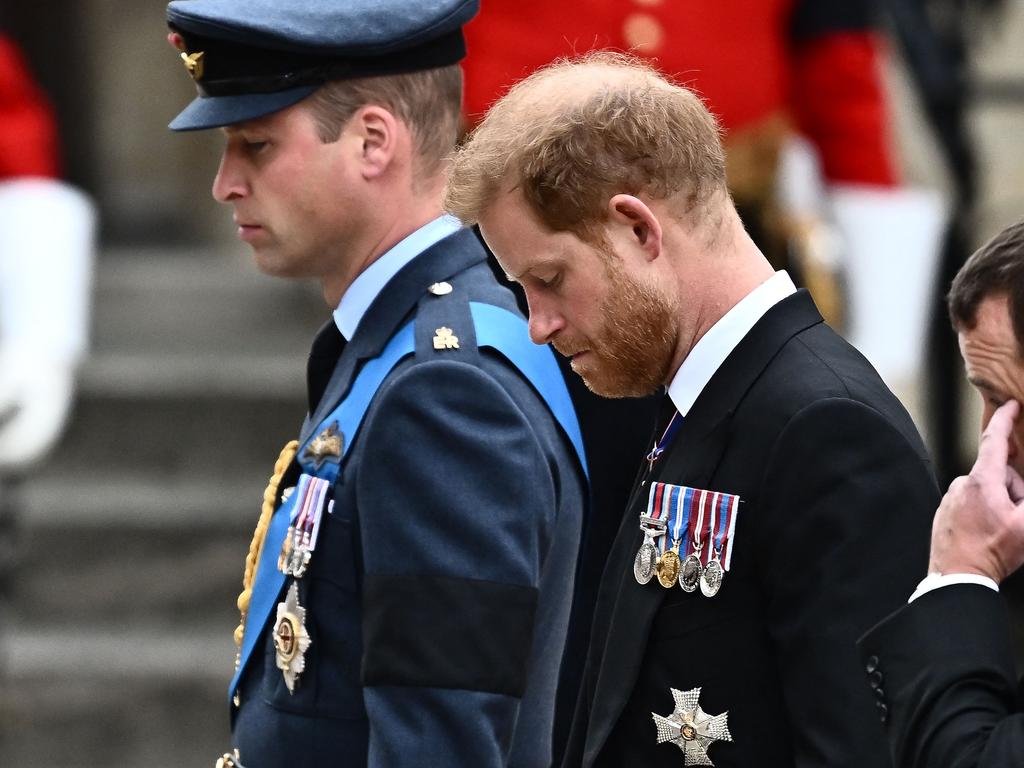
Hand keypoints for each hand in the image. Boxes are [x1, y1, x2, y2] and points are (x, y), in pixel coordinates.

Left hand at [929, 400, 1023, 581]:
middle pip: (999, 474)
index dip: (1005, 420)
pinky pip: (972, 503)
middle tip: (1017, 517)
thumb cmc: (992, 552)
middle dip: (1015, 490)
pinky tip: (987, 533)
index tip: (1011, 404)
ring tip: (1001, 530)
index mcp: (981, 480)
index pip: (994, 440)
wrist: (957, 578)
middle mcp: (961, 484)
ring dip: (1000, 503)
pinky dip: (985, 512)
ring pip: (986, 491)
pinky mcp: (945, 512)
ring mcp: (951, 498)